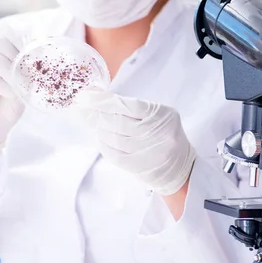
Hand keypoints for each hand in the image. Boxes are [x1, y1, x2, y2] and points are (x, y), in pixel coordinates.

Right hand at [0, 19, 27, 153]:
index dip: (20, 39)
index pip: (3, 32)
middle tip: (27, 74)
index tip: (35, 54)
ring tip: (19, 85)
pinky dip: (1, 83)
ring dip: (9, 69)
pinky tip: (10, 94)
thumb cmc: (1, 111)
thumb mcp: (20, 89)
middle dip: (17, 55)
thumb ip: (27, 76)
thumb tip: (44, 67)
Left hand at [77, 90, 195, 194]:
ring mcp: (146, 151)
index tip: (86, 96)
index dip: (103, 100)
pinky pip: (114, 154)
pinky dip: (103, 145)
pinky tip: (99, 137)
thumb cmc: (164, 133)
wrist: (179, 166)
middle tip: (81, 107)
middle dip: (95, 113)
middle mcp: (155, 132)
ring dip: (98, 128)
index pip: (126, 105)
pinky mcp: (138, 166)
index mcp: (160, 114)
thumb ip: (131, 107)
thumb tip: (99, 98)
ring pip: (113, 137)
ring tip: (90, 121)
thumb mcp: (157, 114)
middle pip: (117, 121)